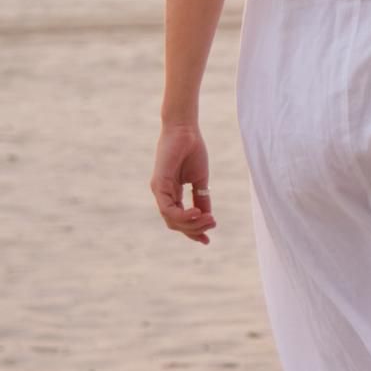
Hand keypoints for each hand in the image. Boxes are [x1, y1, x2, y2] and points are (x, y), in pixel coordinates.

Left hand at [150, 123, 216, 244]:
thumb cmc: (193, 149)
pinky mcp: (158, 185)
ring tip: (208, 220)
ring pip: (171, 220)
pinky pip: (168, 209)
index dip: (193, 231)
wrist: (186, 129)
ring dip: (191, 224)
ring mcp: (159, 191)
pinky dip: (183, 215)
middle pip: (175, 223)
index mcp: (172, 193)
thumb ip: (201, 198)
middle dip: (194, 230)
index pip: (180, 219)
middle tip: (211, 226)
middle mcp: (163, 195)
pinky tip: (197, 213)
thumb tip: (207, 217)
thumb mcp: (200, 179)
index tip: (207, 240)